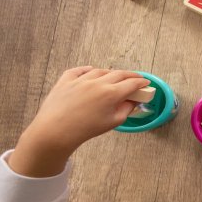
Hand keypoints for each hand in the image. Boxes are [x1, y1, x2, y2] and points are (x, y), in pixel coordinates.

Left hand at [8, 67, 149, 176]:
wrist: (55, 131)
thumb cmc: (85, 129)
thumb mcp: (112, 123)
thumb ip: (126, 110)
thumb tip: (133, 102)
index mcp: (111, 93)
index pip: (132, 83)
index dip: (141, 82)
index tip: (146, 83)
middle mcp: (97, 82)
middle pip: (118, 74)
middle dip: (130, 75)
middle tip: (135, 78)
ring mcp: (81, 79)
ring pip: (100, 71)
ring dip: (110, 73)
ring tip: (113, 77)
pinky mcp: (66, 80)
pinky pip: (79, 70)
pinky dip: (87, 69)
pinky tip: (91, 71)